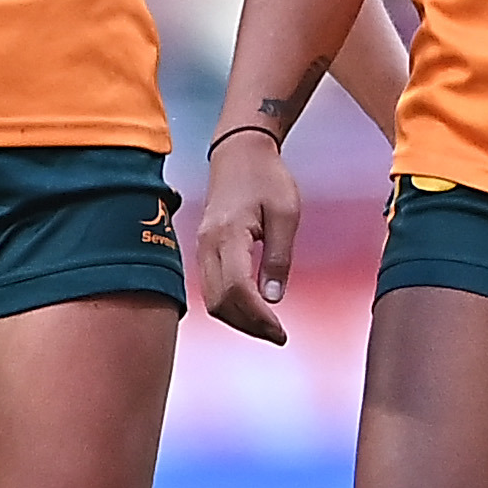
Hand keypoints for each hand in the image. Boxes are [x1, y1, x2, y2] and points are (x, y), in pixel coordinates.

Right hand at [190, 128, 299, 343]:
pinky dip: (229, 305)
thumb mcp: (286, 214)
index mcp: (229, 233)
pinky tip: (251, 309)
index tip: (280, 331)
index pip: (238, 289)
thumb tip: (273, 299)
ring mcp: (201, 247)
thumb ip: (279, 257)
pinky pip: (210, 287)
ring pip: (211, 299)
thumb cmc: (266, 177)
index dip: (258, 317)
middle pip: (219, 302)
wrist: (239, 151)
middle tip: (277, 335)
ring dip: (237, 319)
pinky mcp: (203, 248)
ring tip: (267, 327)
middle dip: (248, 325)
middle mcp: (208, 244)